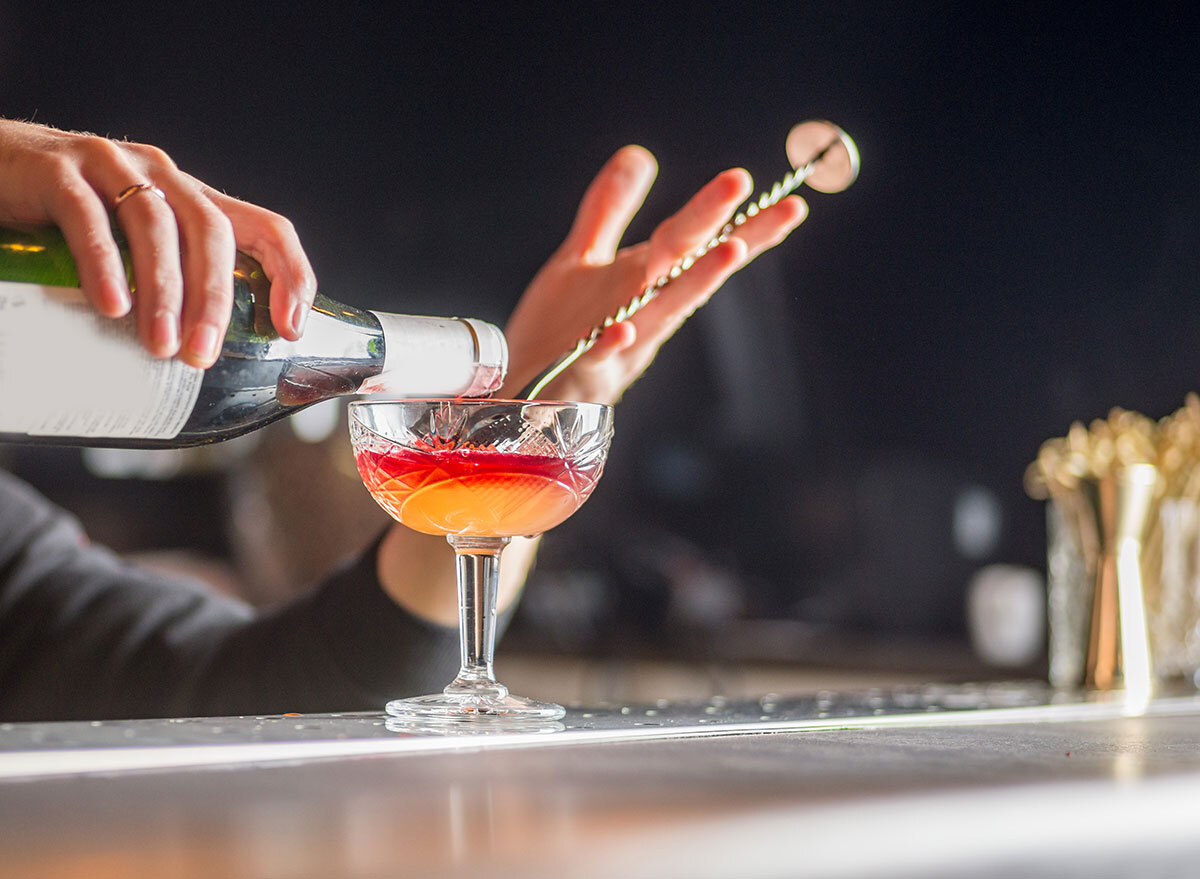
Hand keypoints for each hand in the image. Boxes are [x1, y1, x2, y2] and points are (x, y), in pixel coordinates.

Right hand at [0, 119, 315, 367]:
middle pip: (212, 231)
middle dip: (214, 298)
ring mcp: (111, 165)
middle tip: (202, 354)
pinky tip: (112, 305)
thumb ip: (172, 279)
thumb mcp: (134, 246)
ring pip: (155, 225)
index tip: (289, 327)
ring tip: (160, 344)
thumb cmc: (68, 218)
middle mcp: (162, 176)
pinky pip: (87, 217)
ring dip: (164, 291)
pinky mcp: (57, 169)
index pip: (266, 227)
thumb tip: (206, 350)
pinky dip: (104, 263)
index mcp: (192, 197)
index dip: (289, 273)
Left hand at [502, 145, 807, 402]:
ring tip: (729, 250)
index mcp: (644, 282)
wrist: (520, 391)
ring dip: (696, 282)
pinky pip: (596, 358)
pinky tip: (621, 330)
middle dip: (727, 233)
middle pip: (690, 270)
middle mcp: (641, 312)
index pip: (698, 245)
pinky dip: (609, 345)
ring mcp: (615, 346)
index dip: (744, 224)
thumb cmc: (556, 331)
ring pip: (662, 313)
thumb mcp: (582, 259)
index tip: (789, 200)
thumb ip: (610, 209)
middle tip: (769, 202)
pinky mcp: (579, 372)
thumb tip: (641, 154)